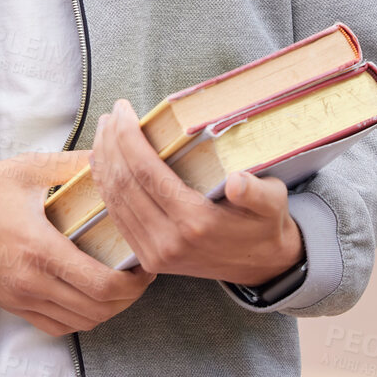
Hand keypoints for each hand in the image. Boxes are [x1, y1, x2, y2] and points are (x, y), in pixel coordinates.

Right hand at [0, 149, 156, 336]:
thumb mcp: (29, 168)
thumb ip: (74, 165)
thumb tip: (115, 155)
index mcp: (40, 248)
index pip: (103, 284)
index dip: (134, 281)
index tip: (146, 261)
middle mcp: (32, 282)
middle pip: (99, 310)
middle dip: (129, 296)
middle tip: (141, 272)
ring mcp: (21, 299)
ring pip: (81, 323)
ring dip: (107, 309)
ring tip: (119, 283)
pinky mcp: (12, 306)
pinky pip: (57, 327)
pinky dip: (80, 318)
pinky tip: (88, 295)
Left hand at [90, 98, 304, 285]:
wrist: (263, 267)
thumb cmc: (266, 224)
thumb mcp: (274, 203)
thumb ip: (257, 192)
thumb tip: (238, 181)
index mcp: (196, 222)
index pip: (147, 172)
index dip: (128, 137)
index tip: (123, 109)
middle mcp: (169, 241)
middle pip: (124, 183)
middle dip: (111, 143)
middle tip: (110, 113)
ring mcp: (155, 253)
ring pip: (115, 200)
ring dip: (103, 160)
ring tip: (104, 129)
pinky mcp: (148, 258)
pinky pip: (117, 217)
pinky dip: (104, 186)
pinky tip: (102, 162)